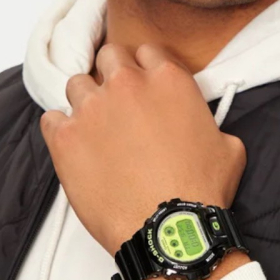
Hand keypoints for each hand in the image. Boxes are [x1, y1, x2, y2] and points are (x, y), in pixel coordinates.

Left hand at [40, 43, 246, 257]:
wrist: (170, 229)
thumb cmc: (200, 191)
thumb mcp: (228, 148)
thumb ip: (211, 124)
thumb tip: (203, 128)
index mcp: (168, 80)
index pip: (147, 51)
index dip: (146, 68)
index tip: (144, 85)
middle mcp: (127, 85)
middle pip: (109, 57)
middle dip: (114, 74)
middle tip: (120, 102)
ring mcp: (92, 109)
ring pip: (78, 84)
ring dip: (87, 101)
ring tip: (97, 129)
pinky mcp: (65, 139)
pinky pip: (51, 119)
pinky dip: (61, 129)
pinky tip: (76, 146)